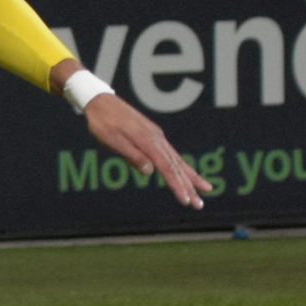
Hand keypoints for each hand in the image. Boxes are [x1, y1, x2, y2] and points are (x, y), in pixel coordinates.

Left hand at [82, 95, 211, 209]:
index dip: (177, 186)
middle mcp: (157, 139)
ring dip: (191, 177)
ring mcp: (157, 136)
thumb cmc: (103, 123)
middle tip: (199, 204)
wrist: (100, 101)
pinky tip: (185, 173)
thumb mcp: (113, 141)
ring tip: (205, 189)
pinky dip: (181, 165)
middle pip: (177, 166)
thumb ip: (132, 155)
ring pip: (177, 160)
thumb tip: (150, 171)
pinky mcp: (154, 135)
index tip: (186, 201)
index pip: (167, 168)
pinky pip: (171, 154)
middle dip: (190, 186)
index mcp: (147, 141)